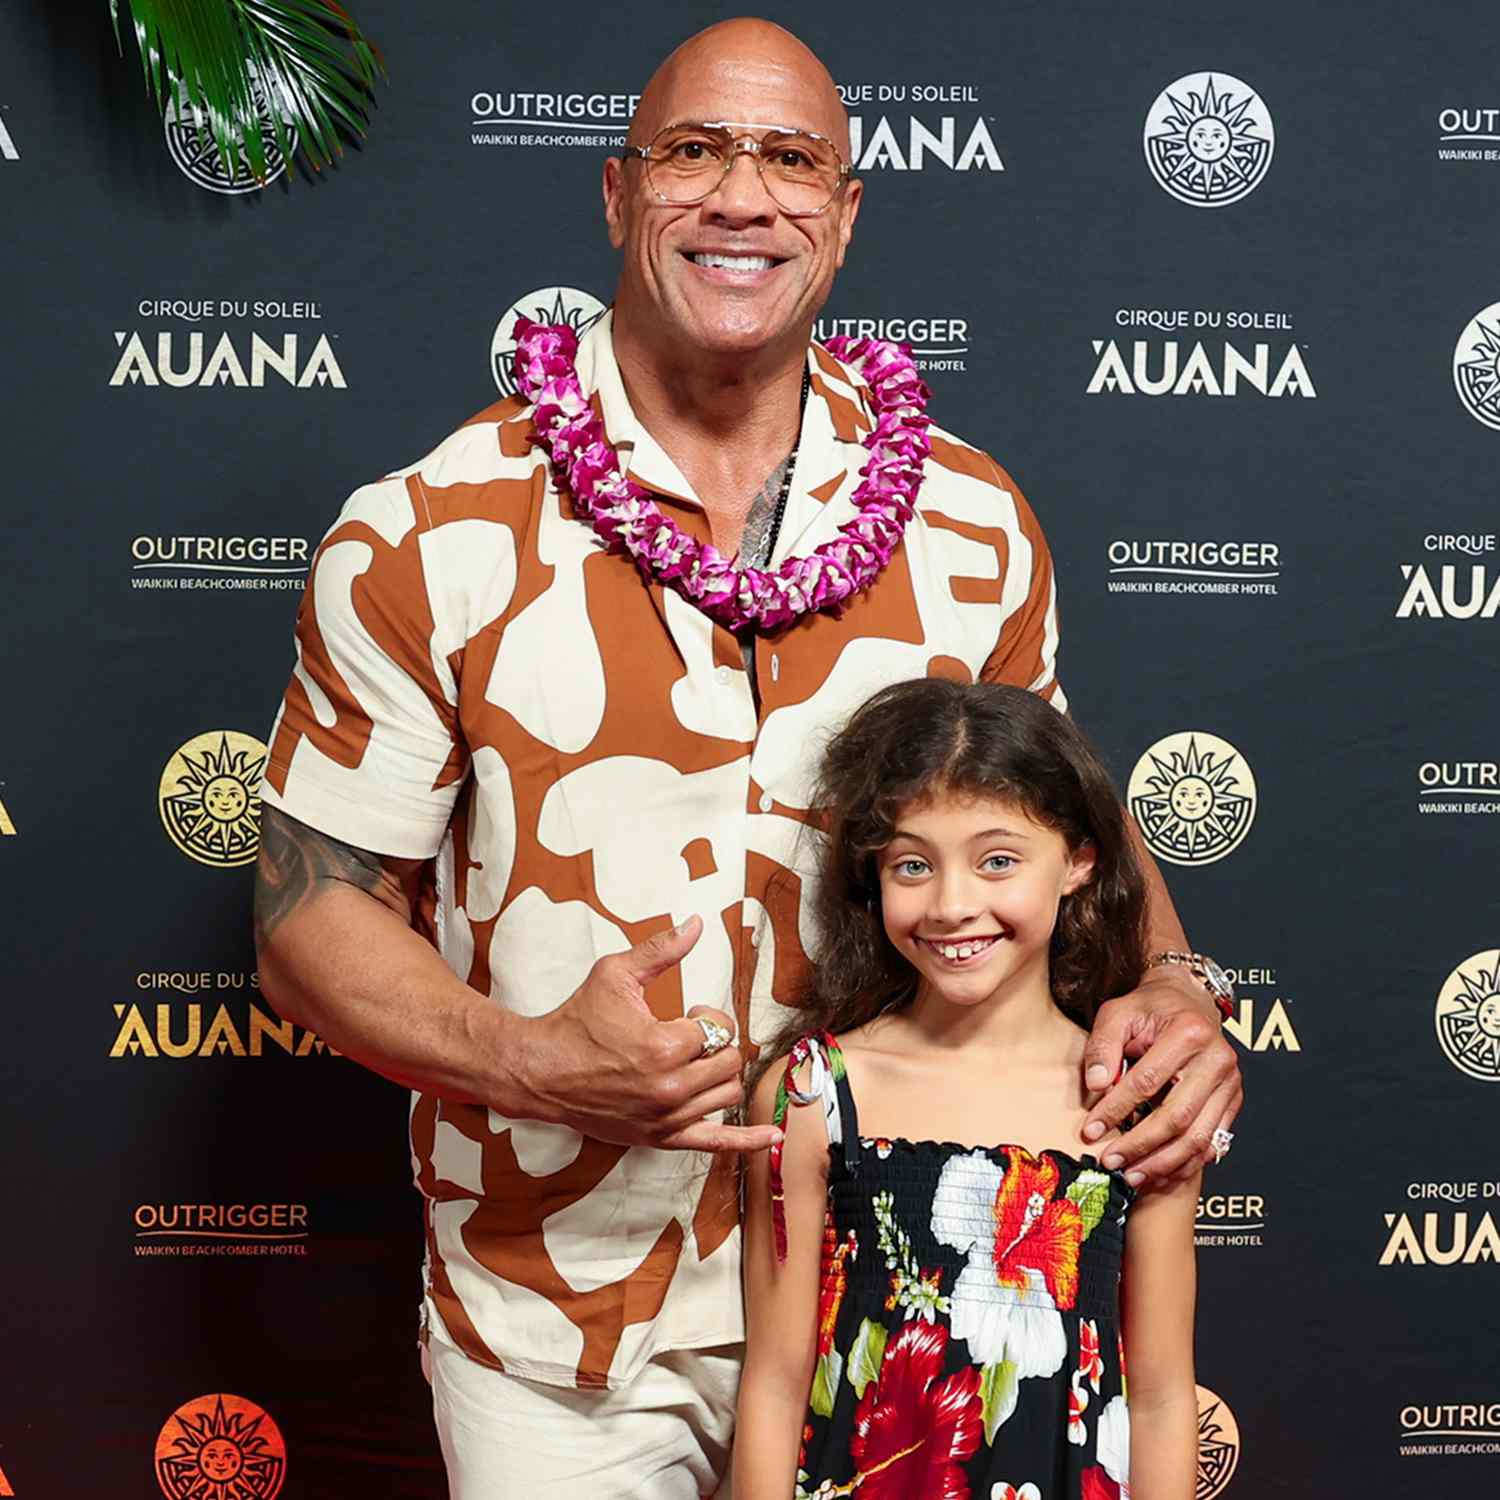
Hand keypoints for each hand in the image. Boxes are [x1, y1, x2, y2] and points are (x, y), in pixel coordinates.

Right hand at [521, 916, 781, 1154]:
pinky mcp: (659, 1138)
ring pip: (727, 1094)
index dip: (707, 1014)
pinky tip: (772, 1136)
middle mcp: (669, 1087)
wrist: (541, 1071)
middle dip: (716, 1043)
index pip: (718, 1028)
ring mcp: (665, 1117)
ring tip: (694, 1061)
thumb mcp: (616, 975)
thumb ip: (661, 950)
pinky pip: (714, 1144)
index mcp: (663, 1046)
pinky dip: (747, 1140)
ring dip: (719, 1073)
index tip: (686, 1012)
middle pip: (729, 1061)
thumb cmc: (576, 1021)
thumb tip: (696, 924)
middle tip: (689, 1035)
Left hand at [1079, 966, 1242, 1186]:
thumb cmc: (1150, 1007)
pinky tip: (1159, 1173)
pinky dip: (1186, 1163)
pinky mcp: (1233, 1100)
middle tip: (1110, 1161)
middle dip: (1140, 1145)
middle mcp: (1217, 1059)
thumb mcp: (1117, 1013)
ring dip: (1163, 1163)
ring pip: (1198, 1137)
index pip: (1146, 1082)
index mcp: (1189, 1033)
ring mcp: (1230, 1082)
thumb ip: (1103, 1046)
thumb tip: (1097, 1086)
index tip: (1090, 1130)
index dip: (1115, 1109)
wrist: (1189, 1000)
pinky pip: (1212, 1142)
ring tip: (1132, 1175)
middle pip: (1177, 1116)